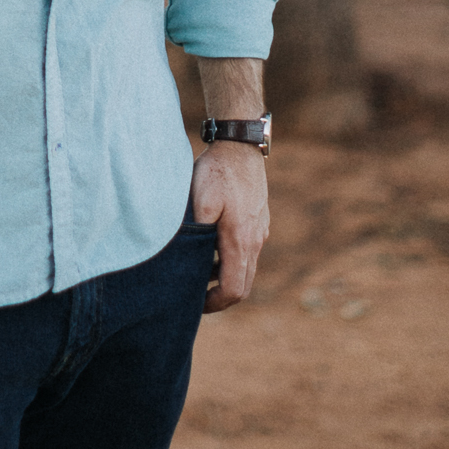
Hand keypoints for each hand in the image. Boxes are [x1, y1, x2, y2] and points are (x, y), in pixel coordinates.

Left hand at [189, 142, 269, 312]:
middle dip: (221, 297)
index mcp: (240, 242)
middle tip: (195, 295)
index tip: (194, 304)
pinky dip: (231, 260)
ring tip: (198, 272)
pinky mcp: (258, 220)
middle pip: (243, 285)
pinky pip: (248, 251)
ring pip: (246, 268)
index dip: (214, 304)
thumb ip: (197, 236)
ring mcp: (259, 231)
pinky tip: (210, 248)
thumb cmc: (217, 172)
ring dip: (225, 277)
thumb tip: (189, 264)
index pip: (234, 291)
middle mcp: (255, 241)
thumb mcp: (200, 202)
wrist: (239, 144)